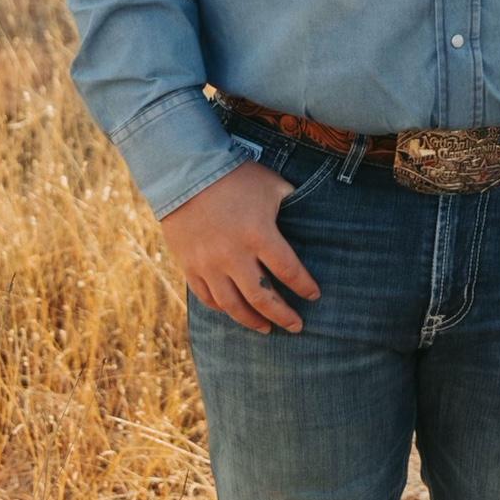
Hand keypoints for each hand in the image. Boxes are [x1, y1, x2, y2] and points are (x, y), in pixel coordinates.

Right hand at [161, 159, 320, 333]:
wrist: (184, 171)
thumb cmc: (235, 176)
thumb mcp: (272, 185)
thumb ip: (293, 204)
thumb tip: (313, 215)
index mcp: (259, 235)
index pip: (289, 271)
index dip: (304, 287)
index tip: (314, 296)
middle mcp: (234, 255)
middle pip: (263, 298)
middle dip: (283, 316)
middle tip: (297, 327)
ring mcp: (208, 264)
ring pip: (233, 305)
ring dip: (252, 321)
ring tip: (267, 329)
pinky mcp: (189, 265)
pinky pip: (207, 297)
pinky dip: (223, 308)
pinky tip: (235, 312)